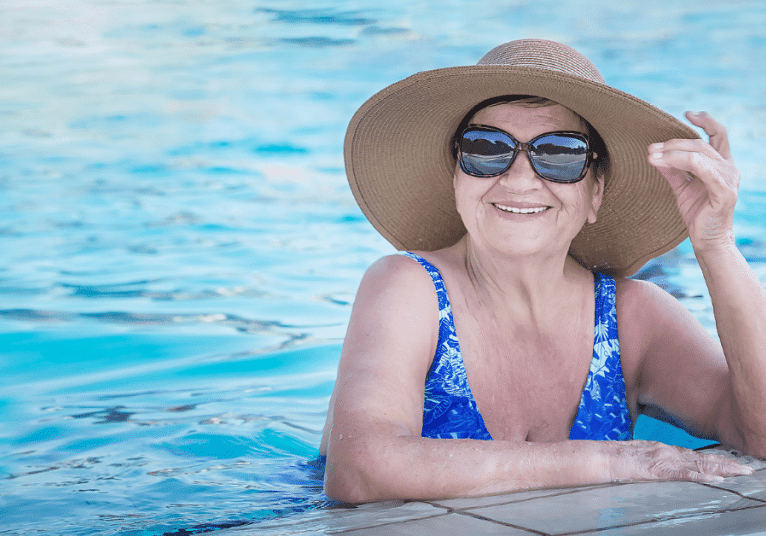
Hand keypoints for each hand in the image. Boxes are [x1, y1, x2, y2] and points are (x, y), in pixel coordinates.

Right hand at [607, 440, 752, 482]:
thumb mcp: (632, 460)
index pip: (692, 454)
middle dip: (725, 462)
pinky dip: (701, 475)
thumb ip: (647, 462)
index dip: (713, 458)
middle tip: (747, 467)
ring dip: (721, 467)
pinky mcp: (655, 470)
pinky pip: (682, 473)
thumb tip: (656, 468)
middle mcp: (663, 451)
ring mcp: (660, 459)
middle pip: (700, 456)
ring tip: (740, 471)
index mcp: (658, 449)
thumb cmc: (608, 460)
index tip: (731, 462)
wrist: (593, 457)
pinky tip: (716, 478)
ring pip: (696, 463)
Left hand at [647, 111, 739, 251]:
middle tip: (650, 149)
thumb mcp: (681, 187)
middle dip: (672, 144)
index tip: (688, 113)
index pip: (719, 134)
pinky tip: (662, 162)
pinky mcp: (723, 191)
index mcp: (721, 164)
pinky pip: (703, 170)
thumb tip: (654, 154)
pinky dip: (681, 162)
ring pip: (698, 155)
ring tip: (651, 156)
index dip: (706, 121)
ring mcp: (728, 179)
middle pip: (699, 145)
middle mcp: (728, 168)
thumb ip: (672, 170)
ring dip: (671, 153)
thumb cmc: (697, 213)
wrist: (707, 240)